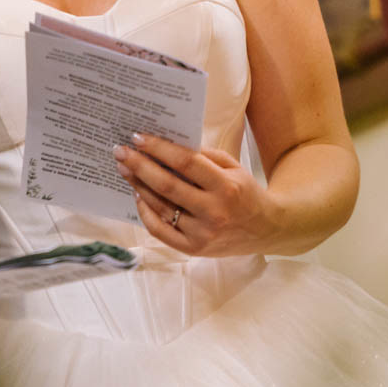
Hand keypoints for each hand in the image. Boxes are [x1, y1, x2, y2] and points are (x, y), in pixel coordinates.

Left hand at [113, 133, 279, 256]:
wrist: (266, 229)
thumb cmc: (245, 192)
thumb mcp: (233, 167)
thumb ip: (203, 156)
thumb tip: (165, 145)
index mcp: (226, 186)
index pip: (185, 162)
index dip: (159, 148)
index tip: (138, 137)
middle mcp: (213, 211)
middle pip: (167, 185)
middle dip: (139, 165)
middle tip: (120, 151)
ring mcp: (202, 233)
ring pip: (160, 207)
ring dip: (138, 186)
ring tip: (125, 170)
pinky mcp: (194, 249)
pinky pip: (160, 231)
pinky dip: (145, 213)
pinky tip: (138, 196)